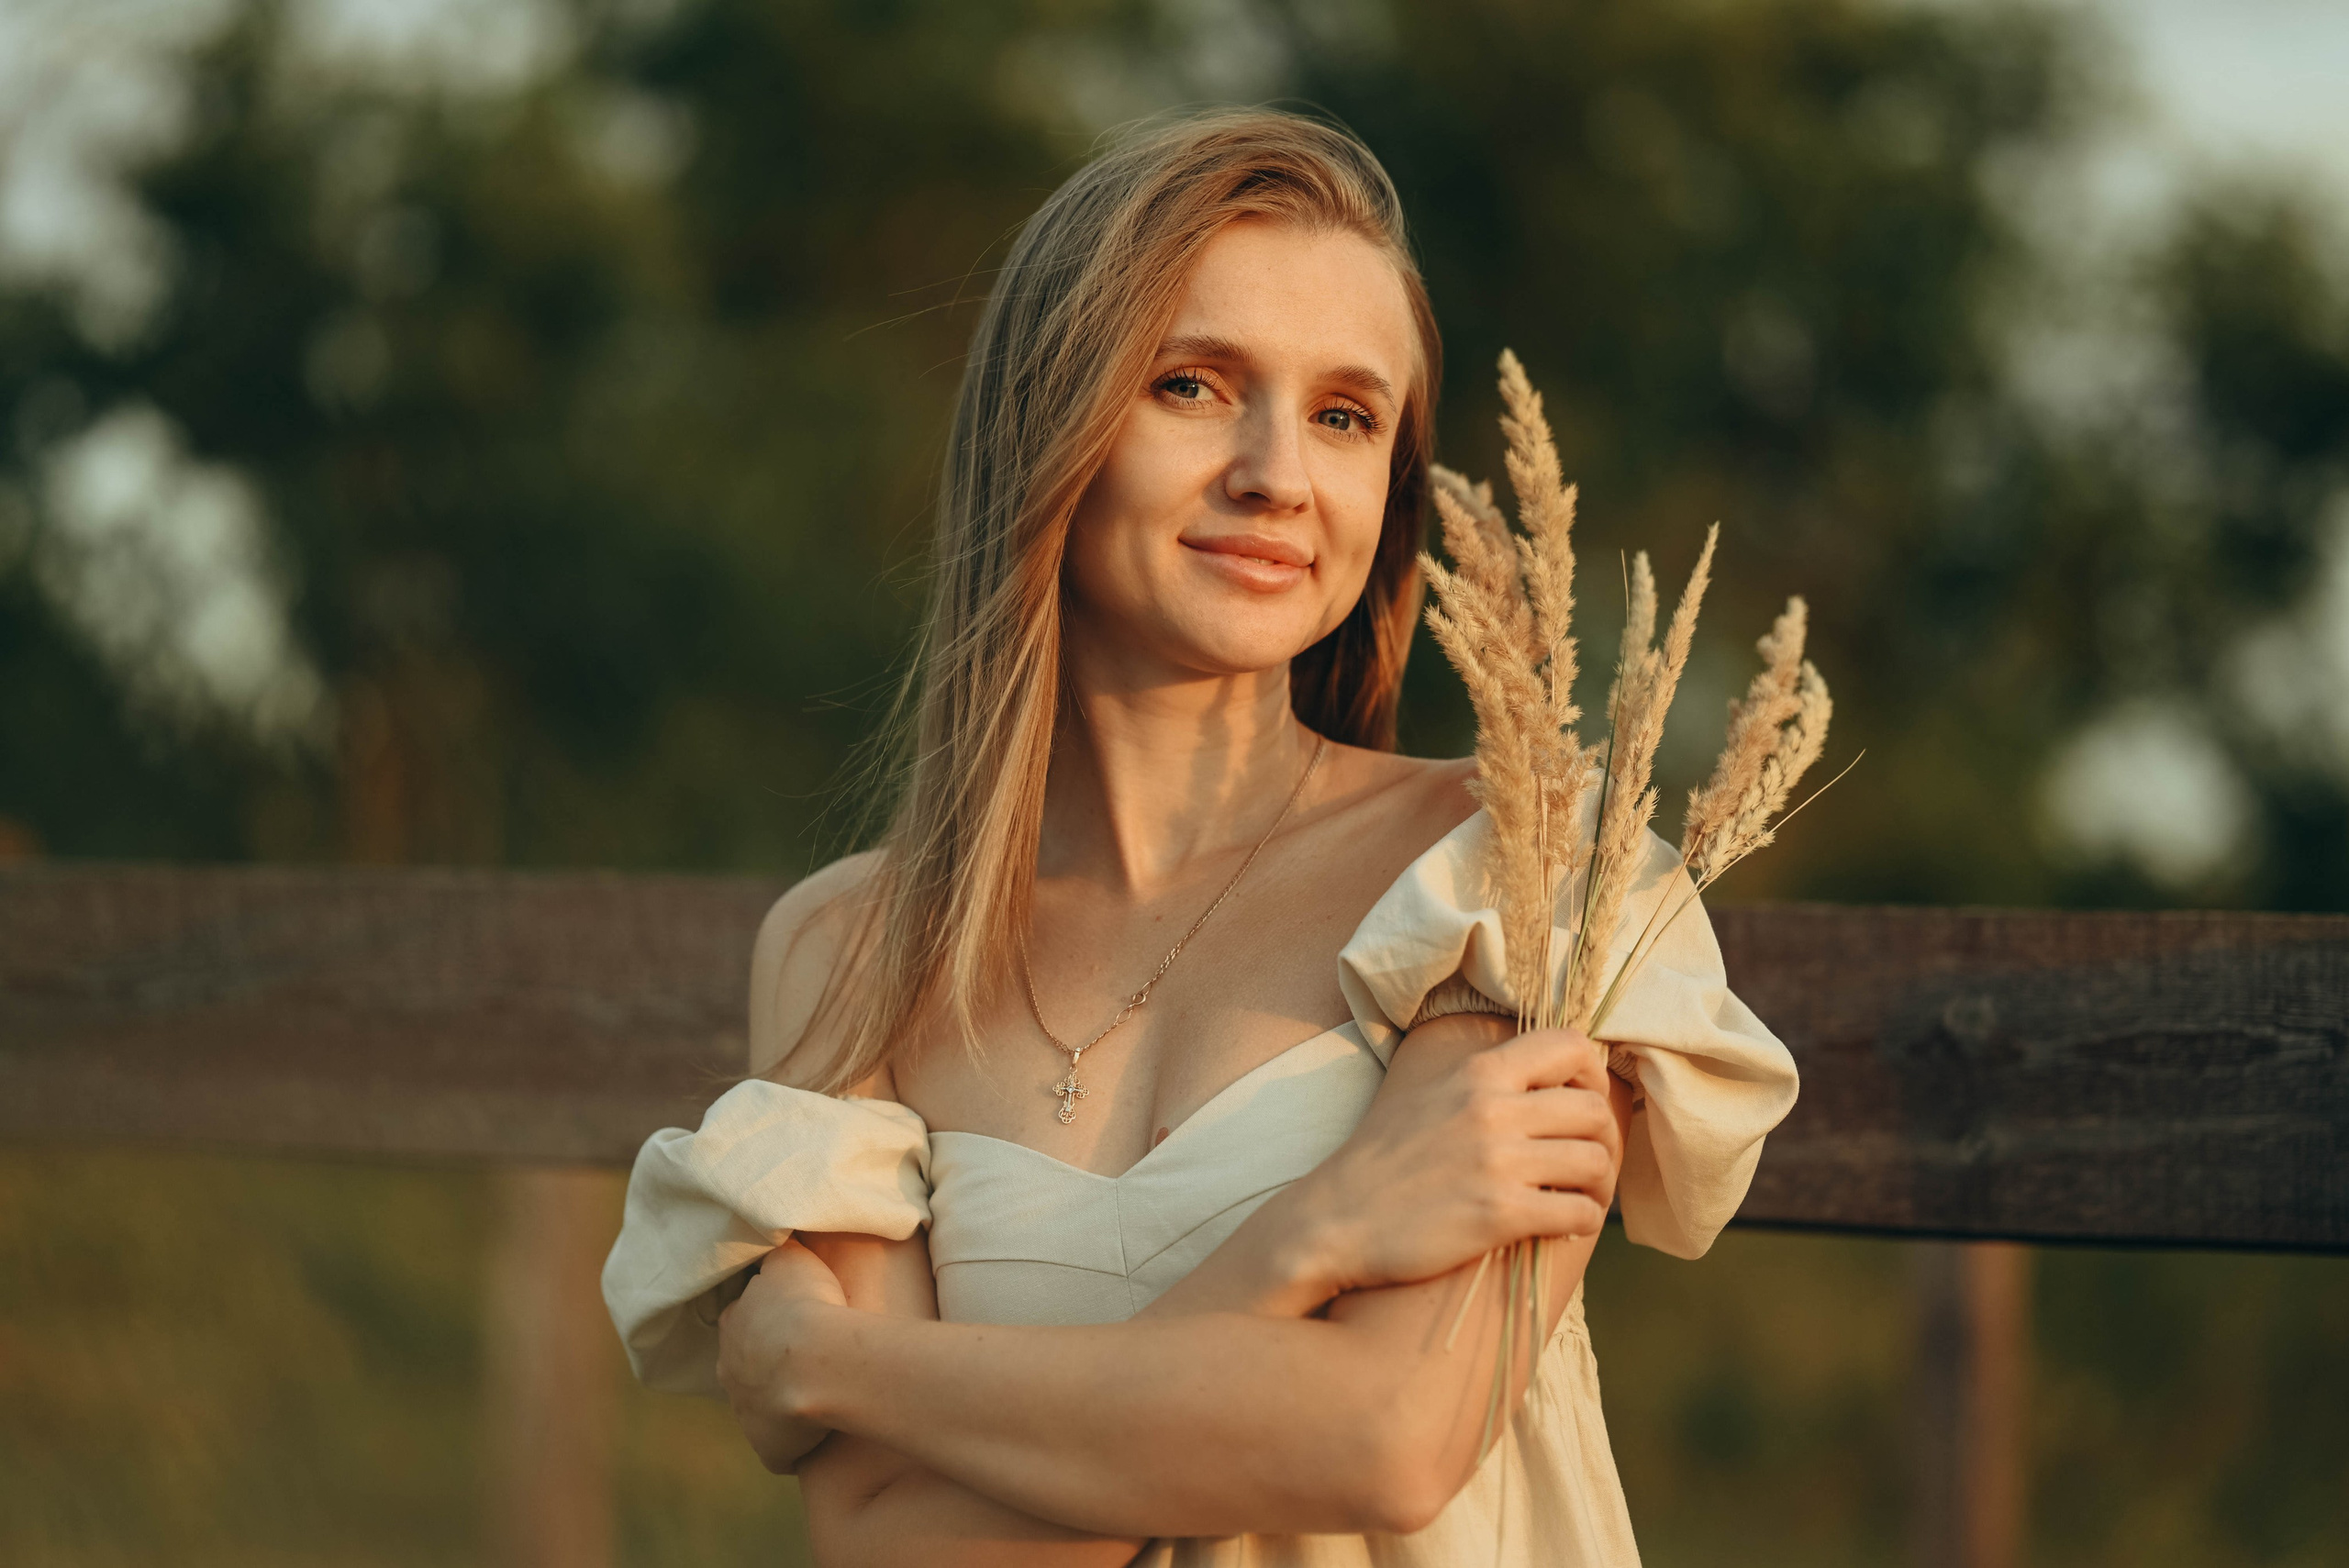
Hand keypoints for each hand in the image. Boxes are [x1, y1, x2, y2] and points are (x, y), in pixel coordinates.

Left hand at [716, 1238, 846, 1473]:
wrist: (818, 1363)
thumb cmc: (809, 1303)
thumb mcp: (793, 1259)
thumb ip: (782, 1252)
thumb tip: (779, 1237)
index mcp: (734, 1325)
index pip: (744, 1318)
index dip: (770, 1318)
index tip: (796, 1316)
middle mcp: (729, 1370)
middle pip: (746, 1365)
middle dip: (769, 1362)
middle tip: (808, 1356)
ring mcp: (746, 1412)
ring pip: (760, 1406)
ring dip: (782, 1400)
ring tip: (819, 1393)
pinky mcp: (769, 1447)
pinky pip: (781, 1446)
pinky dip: (796, 1441)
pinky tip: (821, 1433)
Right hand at [1277, 1016, 1625, 1297]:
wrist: (1334, 1219)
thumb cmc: (1379, 1160)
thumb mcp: (1428, 1094)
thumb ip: (1482, 1080)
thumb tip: (1539, 1075)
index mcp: (1477, 1073)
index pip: (1571, 1046)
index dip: (1592, 1074)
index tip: (1583, 1100)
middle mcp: (1493, 1110)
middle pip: (1593, 1110)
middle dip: (1602, 1139)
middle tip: (1587, 1160)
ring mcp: (1497, 1162)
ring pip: (1594, 1162)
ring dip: (1597, 1184)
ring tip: (1580, 1195)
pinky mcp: (1499, 1215)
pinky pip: (1579, 1213)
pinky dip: (1582, 1220)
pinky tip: (1565, 1224)